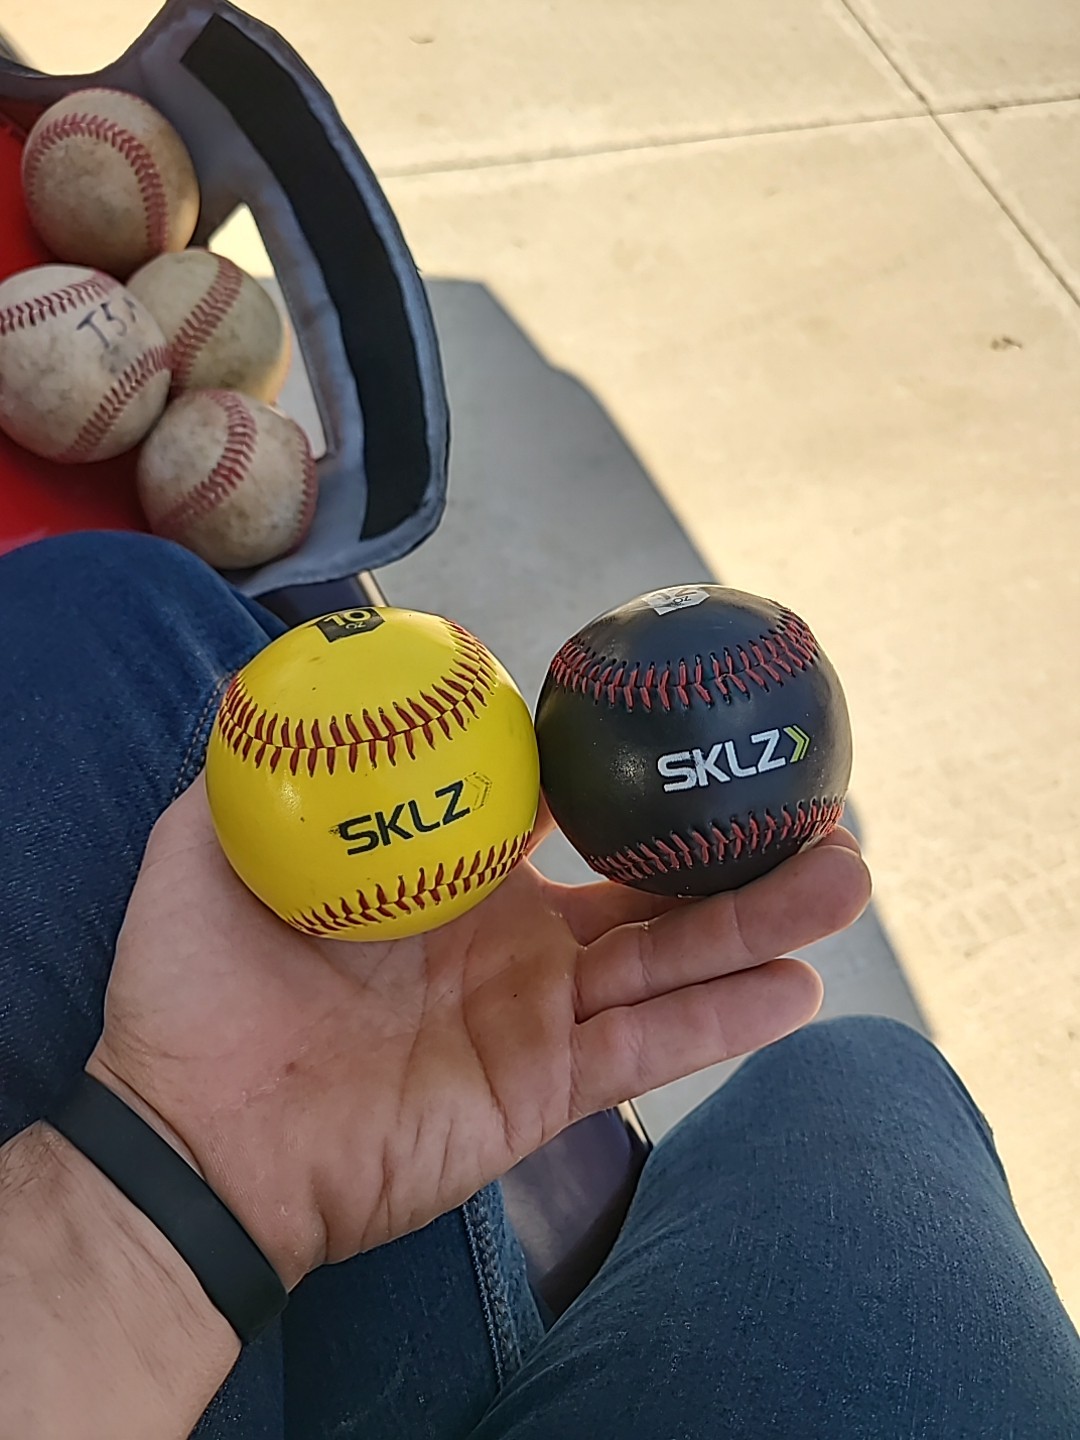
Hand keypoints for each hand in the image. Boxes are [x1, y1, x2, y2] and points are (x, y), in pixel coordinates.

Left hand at [90, 776, 870, 1286]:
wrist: (192, 1138)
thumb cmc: (194, 989)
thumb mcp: (207, 842)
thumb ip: (258, 761)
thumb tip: (287, 673)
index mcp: (452, 871)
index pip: (564, 804)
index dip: (627, 764)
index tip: (688, 713)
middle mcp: (514, 937)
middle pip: (648, 877)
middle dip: (732, 837)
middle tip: (812, 790)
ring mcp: (539, 1014)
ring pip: (672, 953)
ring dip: (765, 914)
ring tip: (851, 866)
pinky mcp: (549, 1089)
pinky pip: (650, 1050)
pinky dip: (726, 1019)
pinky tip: (803, 982)